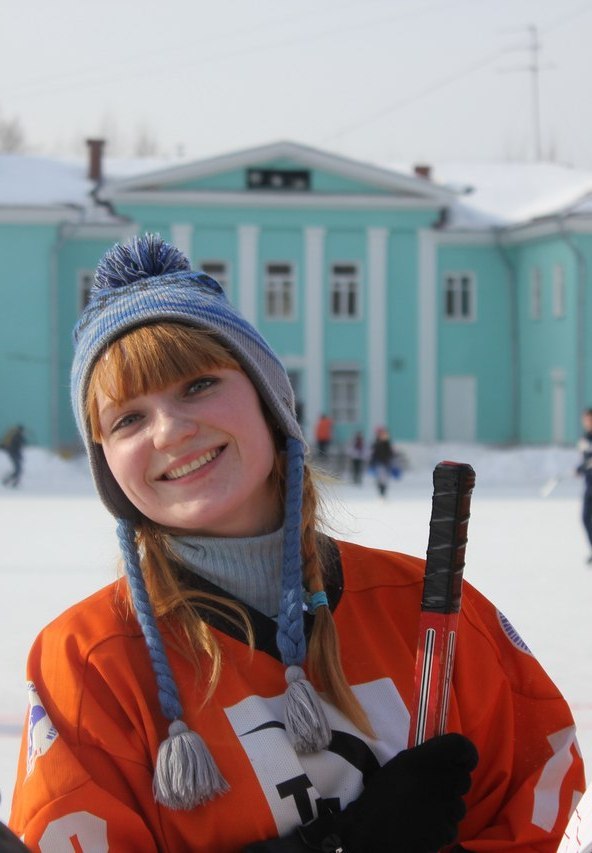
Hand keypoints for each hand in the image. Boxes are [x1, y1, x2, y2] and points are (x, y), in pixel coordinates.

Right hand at [334, 733, 477, 851]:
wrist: (370, 834)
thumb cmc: (379, 796)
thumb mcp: (398, 766)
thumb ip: (424, 760)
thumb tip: (443, 761)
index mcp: (427, 759)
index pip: (461, 746)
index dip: (466, 753)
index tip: (460, 760)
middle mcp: (442, 780)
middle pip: (464, 778)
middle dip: (453, 784)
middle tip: (433, 789)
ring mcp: (447, 808)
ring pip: (459, 805)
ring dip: (447, 808)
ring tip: (424, 812)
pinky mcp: (447, 832)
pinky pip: (452, 827)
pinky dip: (442, 829)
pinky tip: (424, 829)